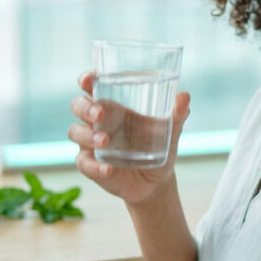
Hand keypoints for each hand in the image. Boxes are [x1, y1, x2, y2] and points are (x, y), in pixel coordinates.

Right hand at [68, 71, 190, 205]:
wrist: (157, 181)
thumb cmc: (159, 147)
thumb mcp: (170, 131)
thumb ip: (176, 114)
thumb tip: (184, 96)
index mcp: (115, 106)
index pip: (94, 87)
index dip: (87, 80)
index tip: (89, 78)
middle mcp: (98, 122)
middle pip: (78, 106)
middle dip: (85, 107)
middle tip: (99, 113)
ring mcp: (91, 144)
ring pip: (76, 133)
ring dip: (88, 135)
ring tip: (105, 140)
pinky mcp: (92, 166)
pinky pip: (85, 164)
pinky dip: (95, 166)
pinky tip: (108, 169)